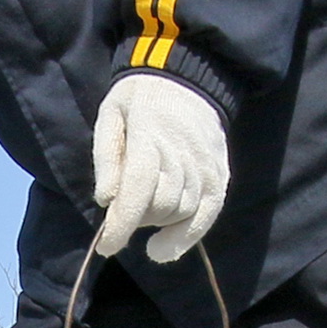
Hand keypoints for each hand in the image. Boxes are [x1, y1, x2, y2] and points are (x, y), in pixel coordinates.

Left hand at [90, 75, 228, 261]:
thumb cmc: (139, 98)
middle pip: (160, 205)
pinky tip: (163, 249)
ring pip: (181, 213)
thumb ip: (106, 157)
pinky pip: (206, 216)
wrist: (187, 78)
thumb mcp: (110, 114)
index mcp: (152, 134)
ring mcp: (206, 165)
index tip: (107, 247)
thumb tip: (106, 200)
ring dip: (157, 222)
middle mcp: (184, 153)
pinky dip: (185, 237)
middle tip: (123, 206)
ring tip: (144, 207)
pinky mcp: (220, 175)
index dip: (123, 223)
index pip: (140, 188)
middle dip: (135, 217)